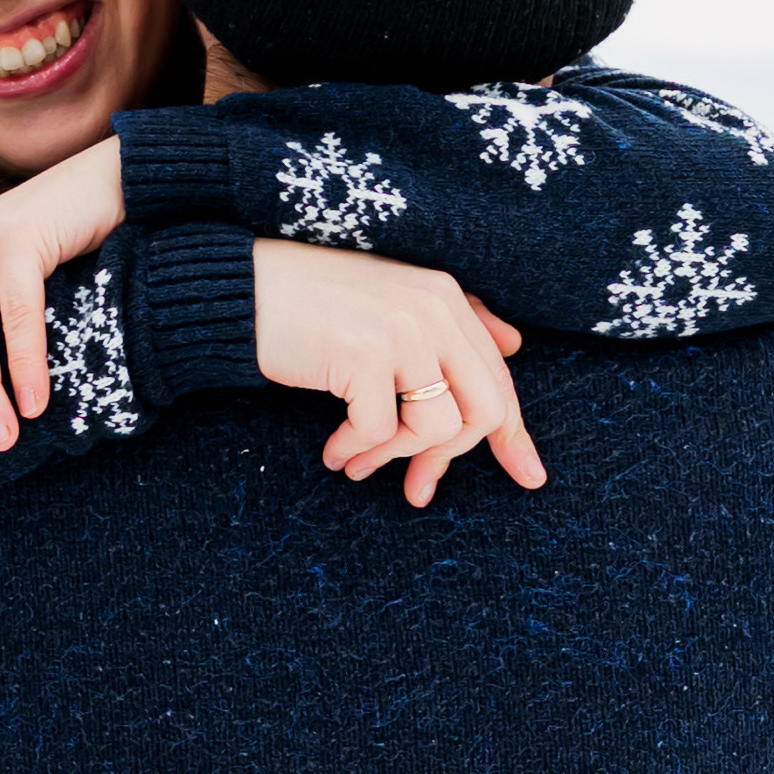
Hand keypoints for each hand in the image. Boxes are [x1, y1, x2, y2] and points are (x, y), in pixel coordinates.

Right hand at [252, 238, 547, 507]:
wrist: (245, 287)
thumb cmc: (317, 299)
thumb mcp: (396, 299)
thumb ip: (458, 318)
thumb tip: (516, 346)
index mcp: (446, 297)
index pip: (498, 376)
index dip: (513, 433)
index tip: (528, 475)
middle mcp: (433, 310)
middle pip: (483, 409)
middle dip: (451, 457)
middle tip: (419, 486)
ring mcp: (401, 333)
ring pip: (437, 427)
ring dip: (397, 456)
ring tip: (362, 462)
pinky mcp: (364, 357)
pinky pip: (380, 431)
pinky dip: (357, 451)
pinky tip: (335, 453)